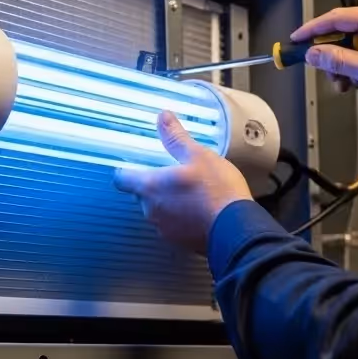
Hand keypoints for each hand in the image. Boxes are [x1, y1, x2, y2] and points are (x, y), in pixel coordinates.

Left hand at [113, 111, 252, 253]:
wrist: (236, 228)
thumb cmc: (216, 190)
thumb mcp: (197, 155)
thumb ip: (176, 137)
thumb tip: (163, 117)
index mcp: (150, 187)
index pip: (121, 179)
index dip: (126, 170)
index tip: (138, 164)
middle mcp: (151, 210)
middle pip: (141, 194)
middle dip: (154, 184)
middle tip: (174, 174)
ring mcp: (163, 228)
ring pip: (157, 210)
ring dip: (168, 201)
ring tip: (191, 192)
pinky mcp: (178, 241)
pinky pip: (172, 225)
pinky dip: (180, 217)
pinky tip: (199, 209)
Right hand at [293, 3, 357, 116]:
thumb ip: (338, 61)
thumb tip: (313, 53)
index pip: (335, 18)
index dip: (312, 30)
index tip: (296, 40)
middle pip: (343, 30)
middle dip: (332, 55)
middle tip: (328, 75)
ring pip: (354, 40)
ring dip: (346, 62)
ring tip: (349, 83)